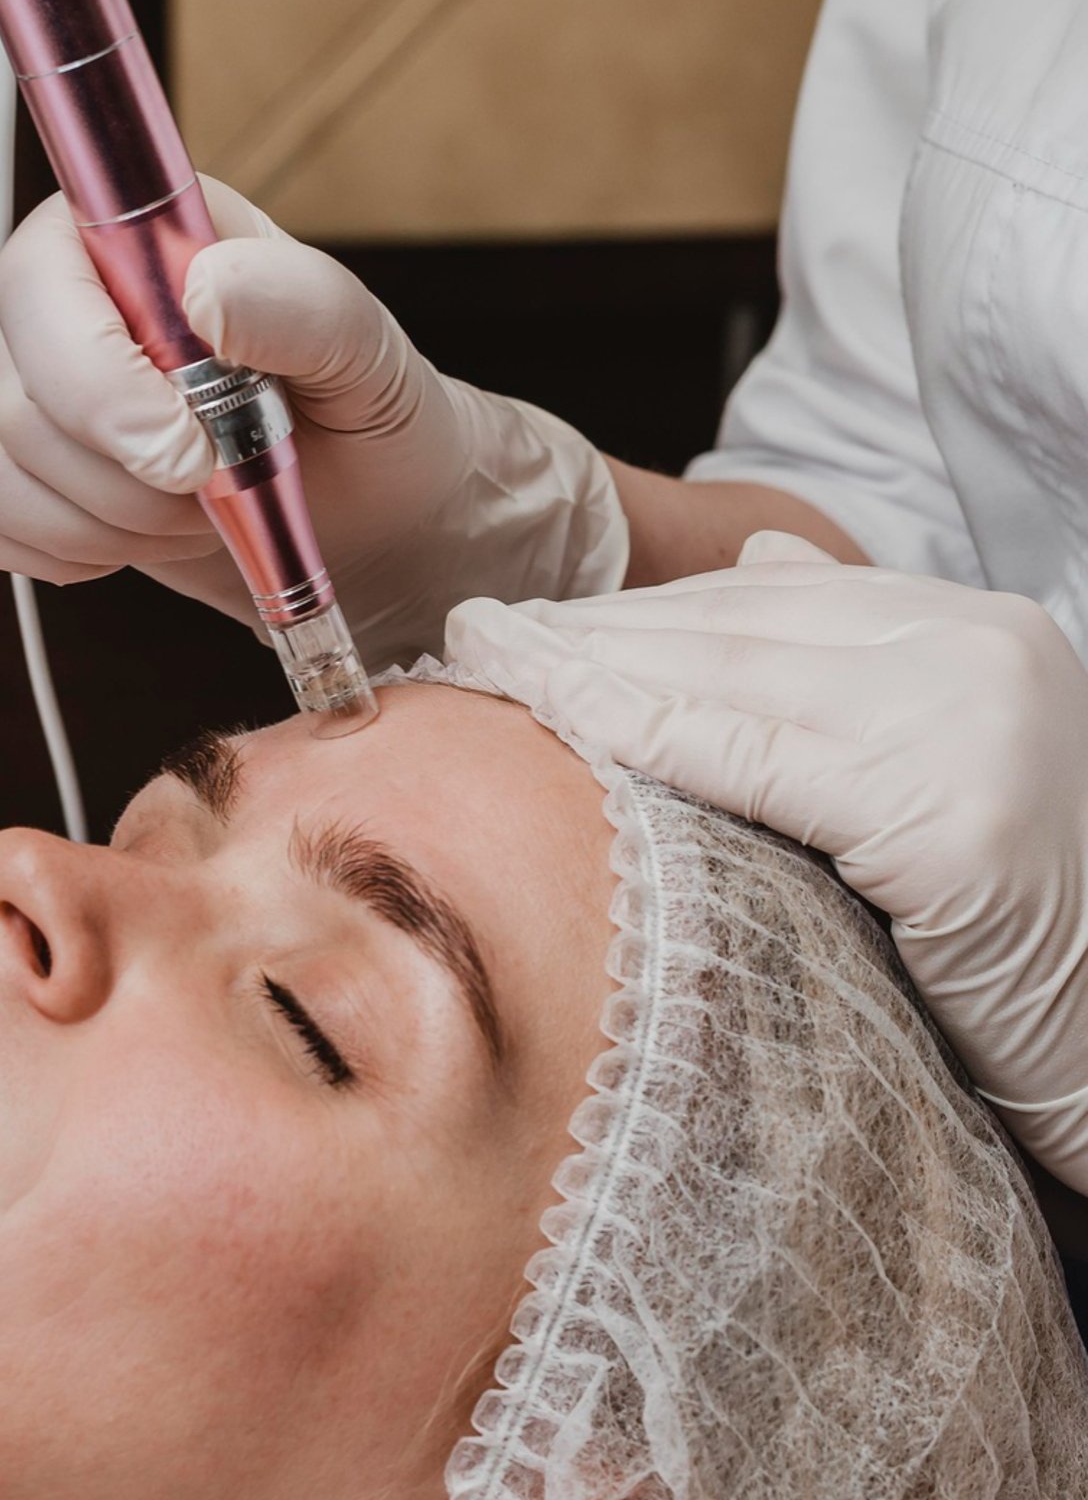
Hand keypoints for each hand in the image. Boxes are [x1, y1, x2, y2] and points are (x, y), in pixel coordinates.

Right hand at [0, 178, 627, 663]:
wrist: (363, 511)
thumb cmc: (364, 413)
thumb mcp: (364, 350)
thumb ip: (298, 303)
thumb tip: (205, 291)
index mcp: (129, 231)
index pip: (37, 279)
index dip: (93, 378)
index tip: (185, 452)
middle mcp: (54, 295)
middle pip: (9, 390)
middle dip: (120, 475)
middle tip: (214, 486)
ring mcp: (12, 379)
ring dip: (100, 520)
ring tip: (189, 509)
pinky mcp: (1, 463)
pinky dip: (61, 551)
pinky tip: (134, 539)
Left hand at [443, 536, 1087, 1188]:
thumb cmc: (1026, 943)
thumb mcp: (946, 771)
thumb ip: (859, 669)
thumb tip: (759, 555)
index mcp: (984, 628)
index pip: (776, 597)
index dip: (644, 606)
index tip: (533, 619)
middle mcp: (984, 648)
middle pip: (740, 623)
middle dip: (595, 626)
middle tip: (473, 629)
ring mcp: (972, 720)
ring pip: (729, 673)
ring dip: (585, 663)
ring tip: (480, 658)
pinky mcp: (948, 814)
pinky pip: (750, 761)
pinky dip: (635, 732)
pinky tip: (548, 716)